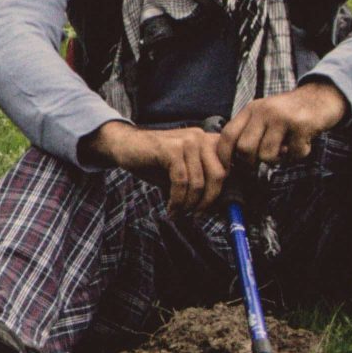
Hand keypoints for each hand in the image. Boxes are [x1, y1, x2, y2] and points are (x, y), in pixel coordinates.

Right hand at [86, 120, 232, 215]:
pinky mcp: (171, 149)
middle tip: (196, 214)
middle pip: (218, 176)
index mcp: (207, 141)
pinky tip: (170, 207)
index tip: (208, 209)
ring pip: (198, 182)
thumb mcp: (182, 170)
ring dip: (188, 204)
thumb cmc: (154, 160)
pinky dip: (176, 199)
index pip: (227, 169)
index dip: (220, 192)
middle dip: (207, 201)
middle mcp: (201, 137)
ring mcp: (186, 141)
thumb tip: (215, 206)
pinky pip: (181, 181)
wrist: (124, 145)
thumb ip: (200, 180)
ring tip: (179, 213)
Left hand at [220, 80, 348, 167]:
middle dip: (250, 163)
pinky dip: (298, 155)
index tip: (227, 169)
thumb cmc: (290, 112)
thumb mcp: (265, 115)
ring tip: (286, 150)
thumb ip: (250, 131)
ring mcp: (282, 117)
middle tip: (261, 164)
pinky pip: (293, 154)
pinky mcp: (301, 124)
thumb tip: (234, 160)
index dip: (223, 155)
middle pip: (244, 148)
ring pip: (267, 155)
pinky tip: (302, 144)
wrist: (322, 95)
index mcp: (251, 109)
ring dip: (277, 161)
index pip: (228, 134)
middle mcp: (263, 111)